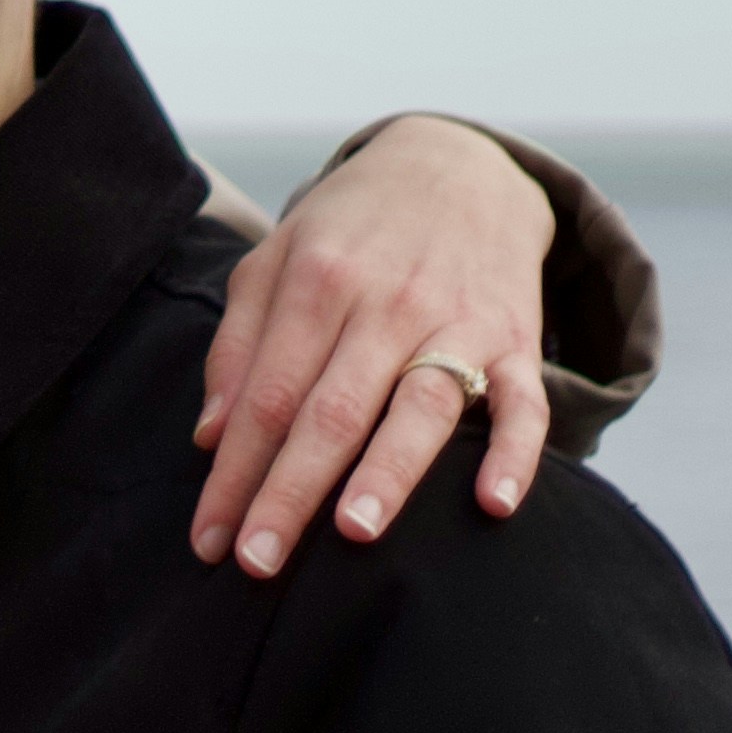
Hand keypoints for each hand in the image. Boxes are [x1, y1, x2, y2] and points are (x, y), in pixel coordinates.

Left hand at [191, 116, 554, 577]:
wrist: (458, 167)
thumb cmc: (349, 231)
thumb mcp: (275, 262)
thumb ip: (239, 344)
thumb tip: (211, 435)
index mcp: (315, 284)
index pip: (265, 396)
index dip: (234, 472)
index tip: (208, 539)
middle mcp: (384, 304)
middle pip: (330, 410)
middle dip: (290, 491)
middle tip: (258, 564)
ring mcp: (456, 321)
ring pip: (419, 404)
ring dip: (389, 472)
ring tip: (355, 534)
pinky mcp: (516, 338)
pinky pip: (522, 401)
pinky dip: (515, 453)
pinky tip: (493, 504)